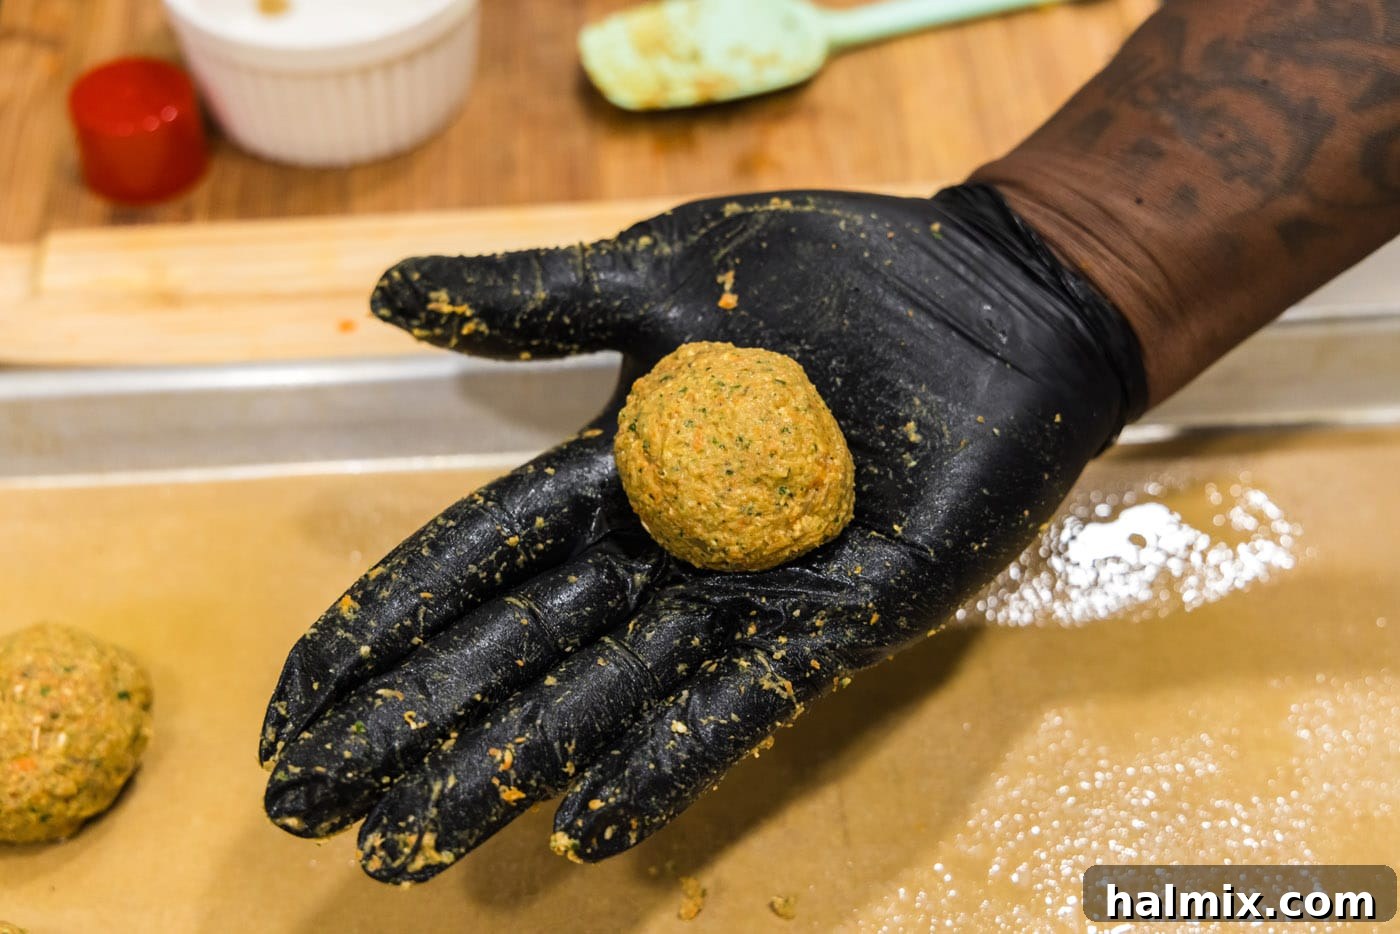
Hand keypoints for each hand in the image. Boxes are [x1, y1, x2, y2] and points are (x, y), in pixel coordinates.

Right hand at [259, 184, 1144, 882]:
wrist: (992, 297)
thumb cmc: (834, 274)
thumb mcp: (663, 278)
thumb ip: (535, 303)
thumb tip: (386, 293)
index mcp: (612, 467)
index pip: (468, 561)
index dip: (380, 630)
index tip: (295, 704)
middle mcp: (664, 544)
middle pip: (515, 647)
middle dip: (414, 725)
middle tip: (309, 808)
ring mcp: (748, 589)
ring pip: (606, 692)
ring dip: (513, 767)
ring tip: (414, 846)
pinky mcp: (841, 616)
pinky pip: (740, 703)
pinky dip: (666, 761)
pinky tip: (587, 827)